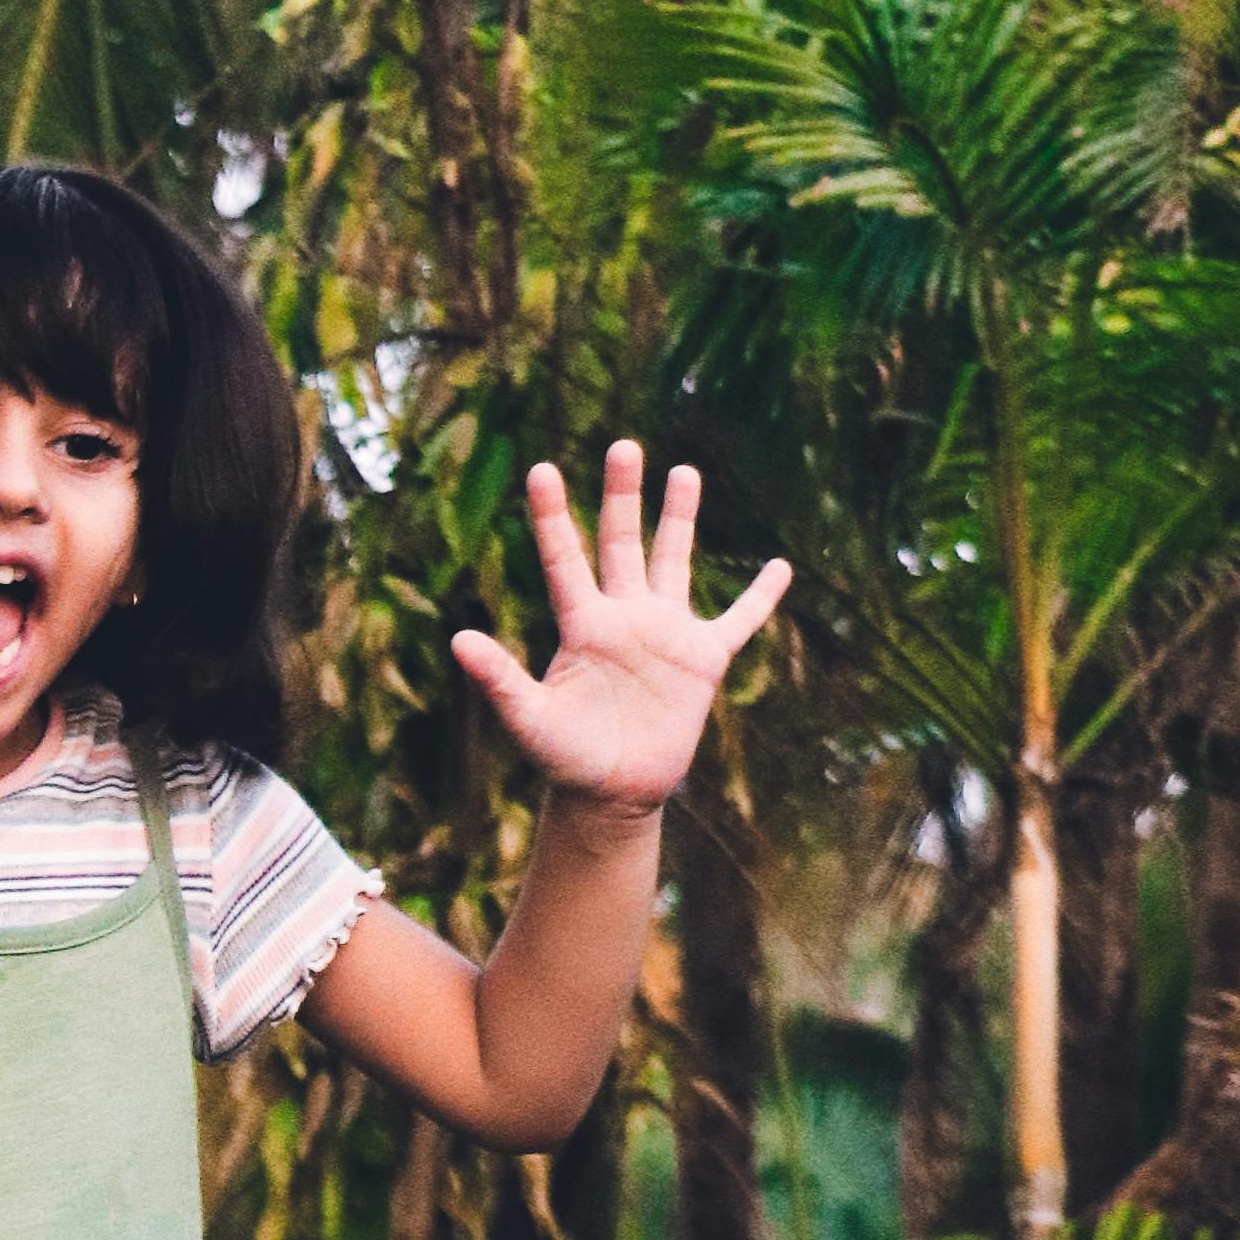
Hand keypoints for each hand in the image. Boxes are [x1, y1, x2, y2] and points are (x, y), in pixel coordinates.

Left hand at [453, 445, 789, 816]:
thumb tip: (458, 639)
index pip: (564, 559)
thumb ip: (499, 678)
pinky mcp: (704, 661)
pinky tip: (781, 567)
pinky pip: (739, 621)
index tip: (541, 468)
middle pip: (622, 542)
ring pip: (674, 562)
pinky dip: (759, 597)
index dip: (552, 515)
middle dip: (623, 495)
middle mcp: (624, 617)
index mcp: (582, 625)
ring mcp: (665, 634)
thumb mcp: (530, 719)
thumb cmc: (565, 759)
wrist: (612, 794)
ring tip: (684, 472)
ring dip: (680, 519)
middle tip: (624, 445)